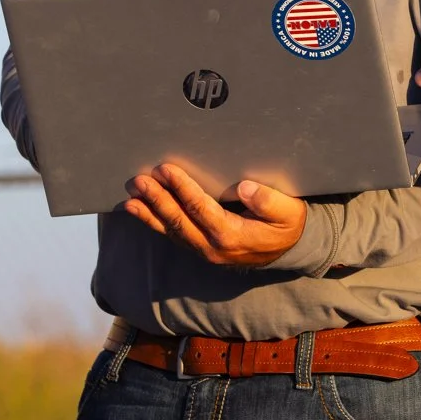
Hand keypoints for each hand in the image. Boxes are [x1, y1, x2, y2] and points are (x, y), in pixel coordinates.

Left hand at [121, 164, 305, 267]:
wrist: (290, 250)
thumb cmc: (287, 225)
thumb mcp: (289, 212)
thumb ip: (269, 201)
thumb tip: (246, 188)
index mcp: (232, 235)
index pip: (200, 208)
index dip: (181, 187)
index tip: (166, 169)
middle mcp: (213, 247)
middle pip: (178, 221)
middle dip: (156, 199)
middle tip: (139, 180)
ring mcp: (204, 251)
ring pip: (170, 231)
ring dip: (149, 212)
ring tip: (130, 196)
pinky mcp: (200, 248)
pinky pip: (173, 235)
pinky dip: (154, 222)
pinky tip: (140, 210)